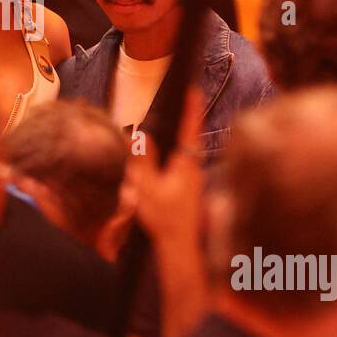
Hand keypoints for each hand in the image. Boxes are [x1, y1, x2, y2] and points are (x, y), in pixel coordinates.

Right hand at [127, 87, 205, 245]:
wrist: (179, 246)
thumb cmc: (163, 218)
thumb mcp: (146, 187)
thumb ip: (144, 160)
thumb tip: (142, 136)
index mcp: (185, 164)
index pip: (190, 129)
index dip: (191, 109)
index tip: (192, 89)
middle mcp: (194, 169)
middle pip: (192, 138)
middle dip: (188, 120)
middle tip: (185, 100)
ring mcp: (194, 180)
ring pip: (188, 152)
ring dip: (182, 139)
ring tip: (174, 128)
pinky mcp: (191, 190)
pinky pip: (184, 165)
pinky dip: (178, 155)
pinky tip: (167, 160)